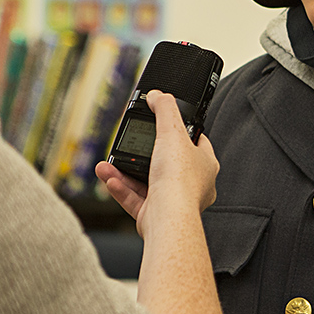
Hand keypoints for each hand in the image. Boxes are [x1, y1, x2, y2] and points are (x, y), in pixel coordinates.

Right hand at [95, 90, 217, 234]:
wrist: (169, 217)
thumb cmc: (179, 179)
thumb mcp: (172, 131)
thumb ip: (164, 109)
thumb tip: (157, 95)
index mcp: (205, 165)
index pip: (196, 142)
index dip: (181, 132)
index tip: (165, 125)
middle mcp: (193, 185)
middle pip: (166, 163)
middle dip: (142, 154)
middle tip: (130, 145)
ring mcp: (174, 202)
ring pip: (146, 182)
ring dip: (124, 172)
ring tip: (108, 164)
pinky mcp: (156, 216)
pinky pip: (135, 199)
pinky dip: (121, 188)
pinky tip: (109, 178)